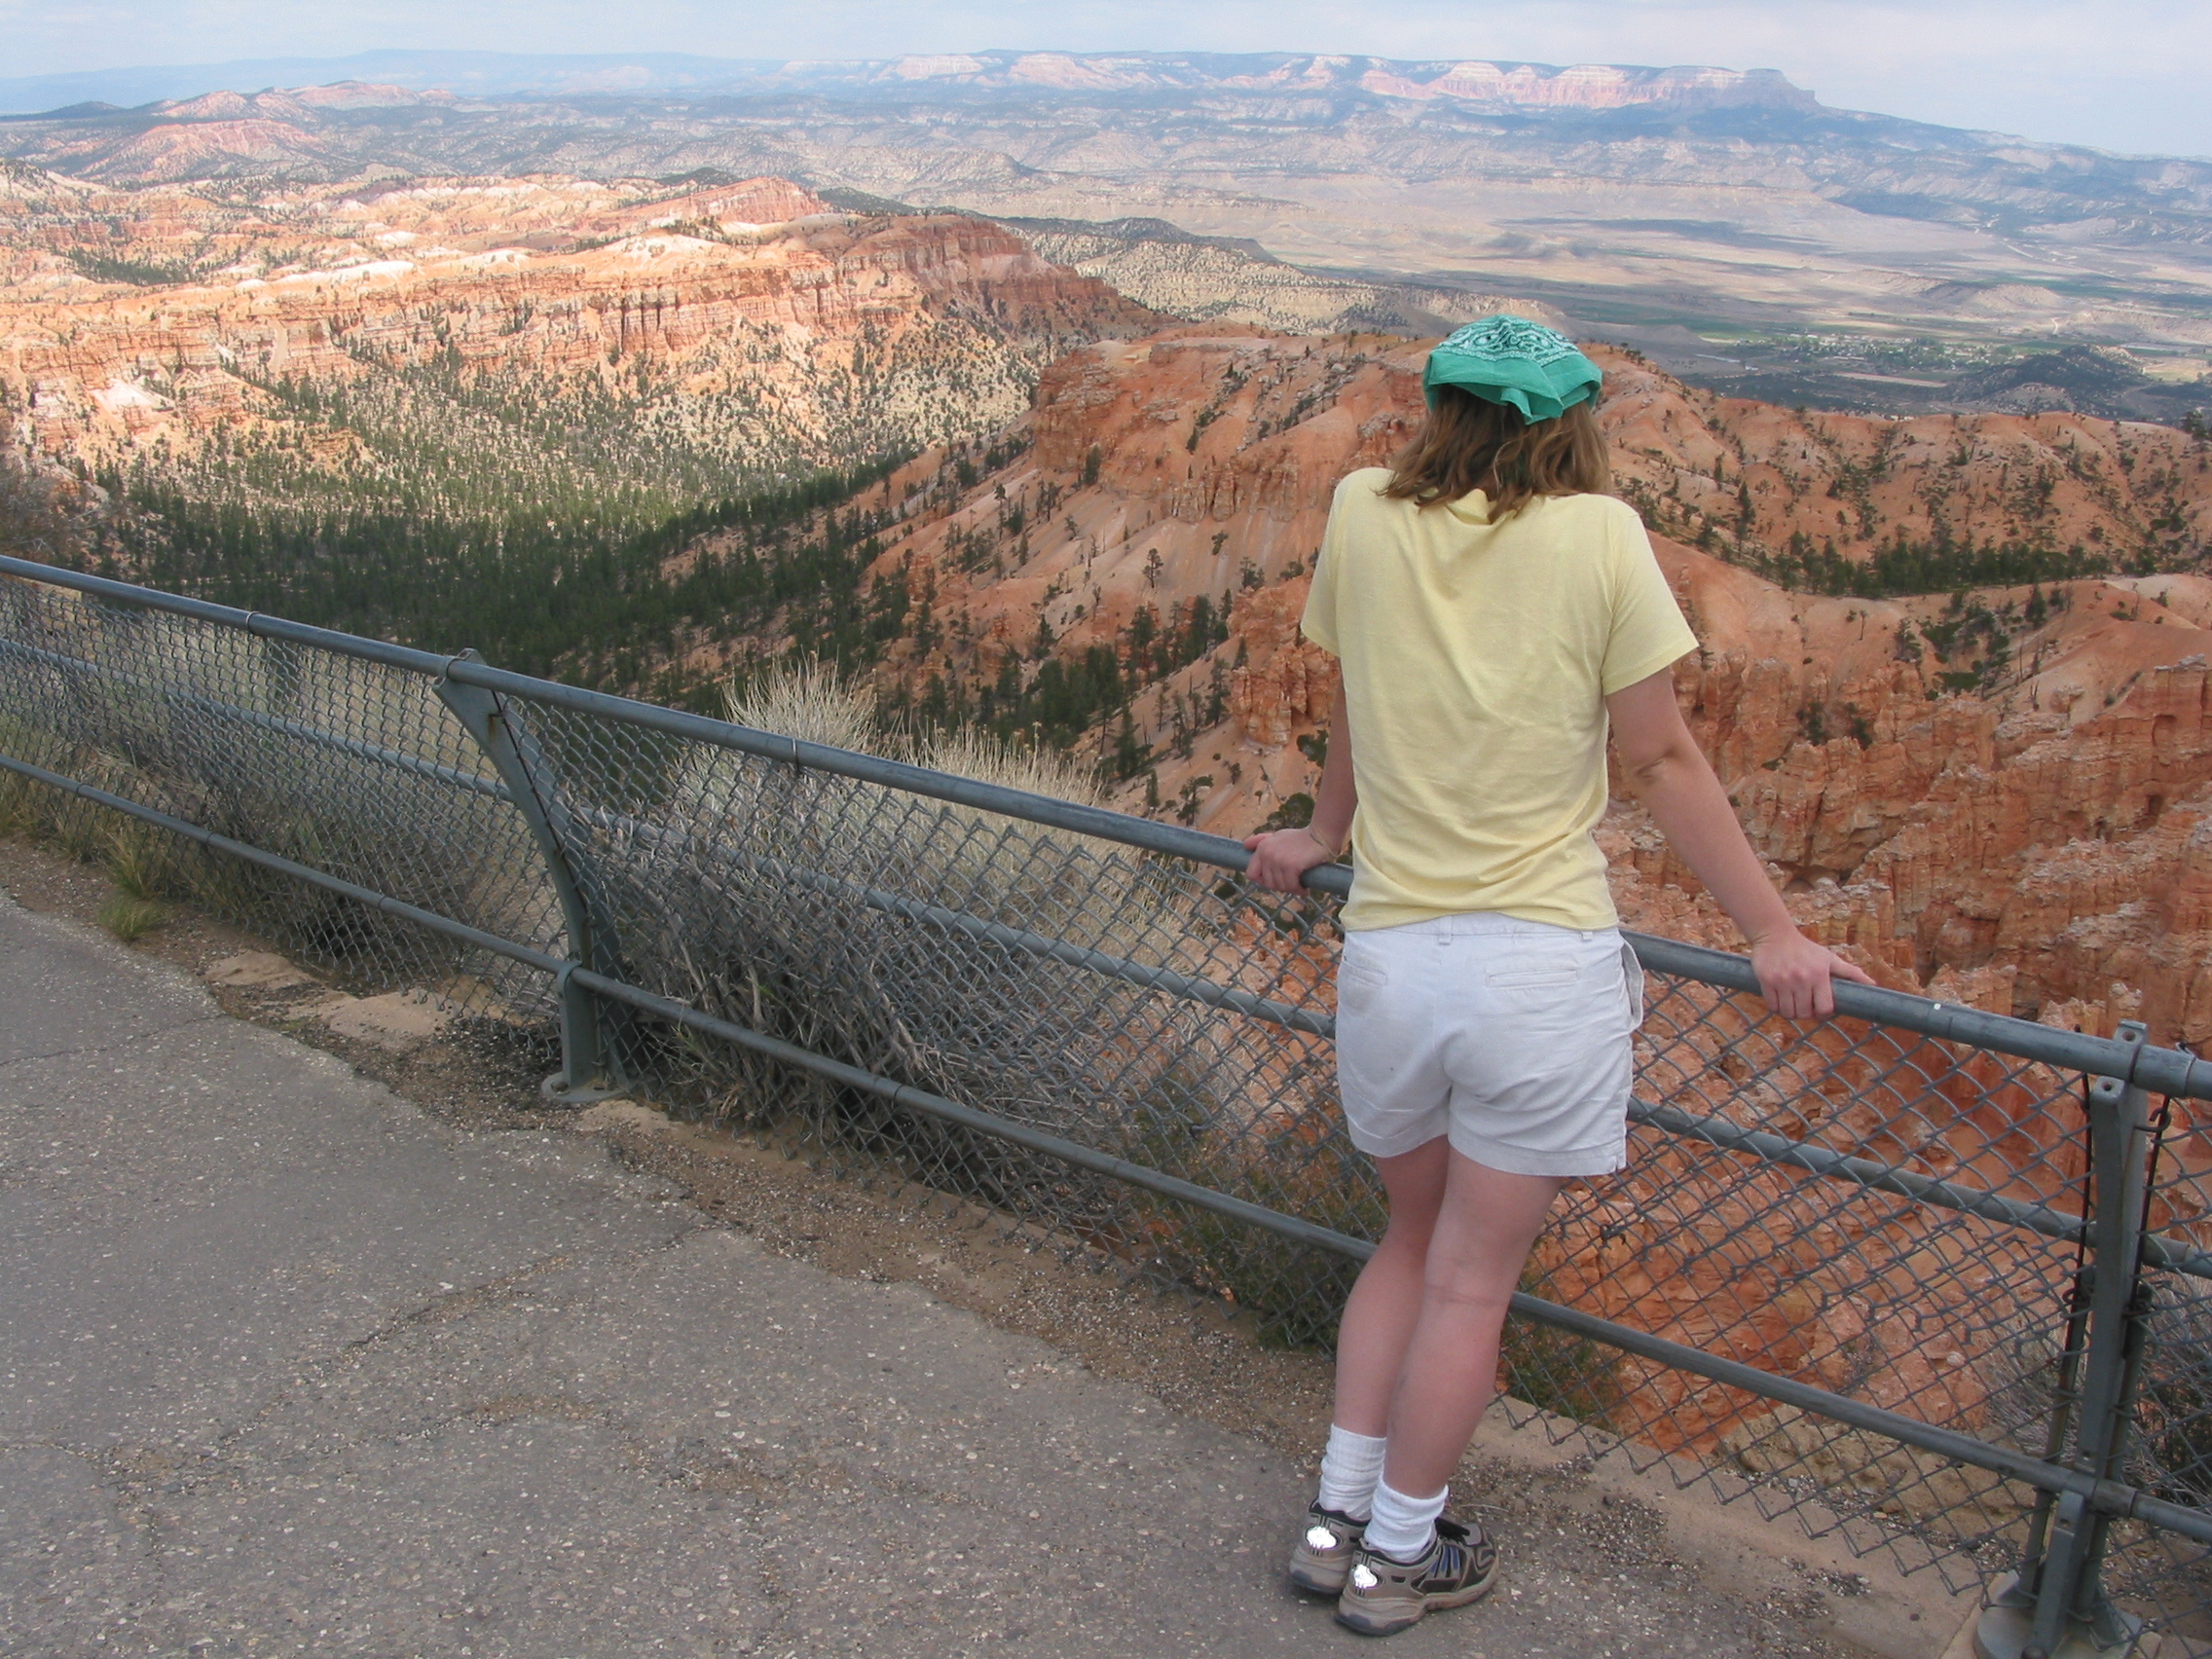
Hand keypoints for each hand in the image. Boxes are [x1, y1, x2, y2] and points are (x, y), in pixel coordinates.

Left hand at [1241, 827, 1335, 892]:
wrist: (1320, 835)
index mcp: (1262, 848)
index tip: (1275, 880)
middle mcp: (1267, 854)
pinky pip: (1291, 886)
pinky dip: (1299, 890)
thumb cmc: (1301, 838)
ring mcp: (1278, 860)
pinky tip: (1304, 888)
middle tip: (1292, 883)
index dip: (1262, 880)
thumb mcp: (1277, 836)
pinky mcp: (1290, 866)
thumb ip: (1261, 841)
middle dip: (1280, 886)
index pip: (1251, 874)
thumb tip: (1245, 845)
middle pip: (1267, 883)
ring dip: (1291, 889)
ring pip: (1280, 886)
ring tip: (1299, 885)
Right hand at [1748, 930, 1876, 1020]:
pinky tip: (1780, 999)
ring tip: (1792, 1004)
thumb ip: (1850, 973)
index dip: (1823, 1014)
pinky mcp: (1766, 980)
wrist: (1775, 934)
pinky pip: (1772, 1005)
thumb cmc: (1805, 948)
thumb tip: (1873, 985)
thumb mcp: (1829, 958)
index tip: (1819, 1010)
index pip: (1824, 1008)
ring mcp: (1782, 980)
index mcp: (1819, 975)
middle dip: (1805, 1014)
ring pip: (1787, 1012)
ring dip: (1790, 1012)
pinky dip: (1776, 1007)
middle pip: (1804, 1013)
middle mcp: (1801, 978)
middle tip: (1804, 1007)